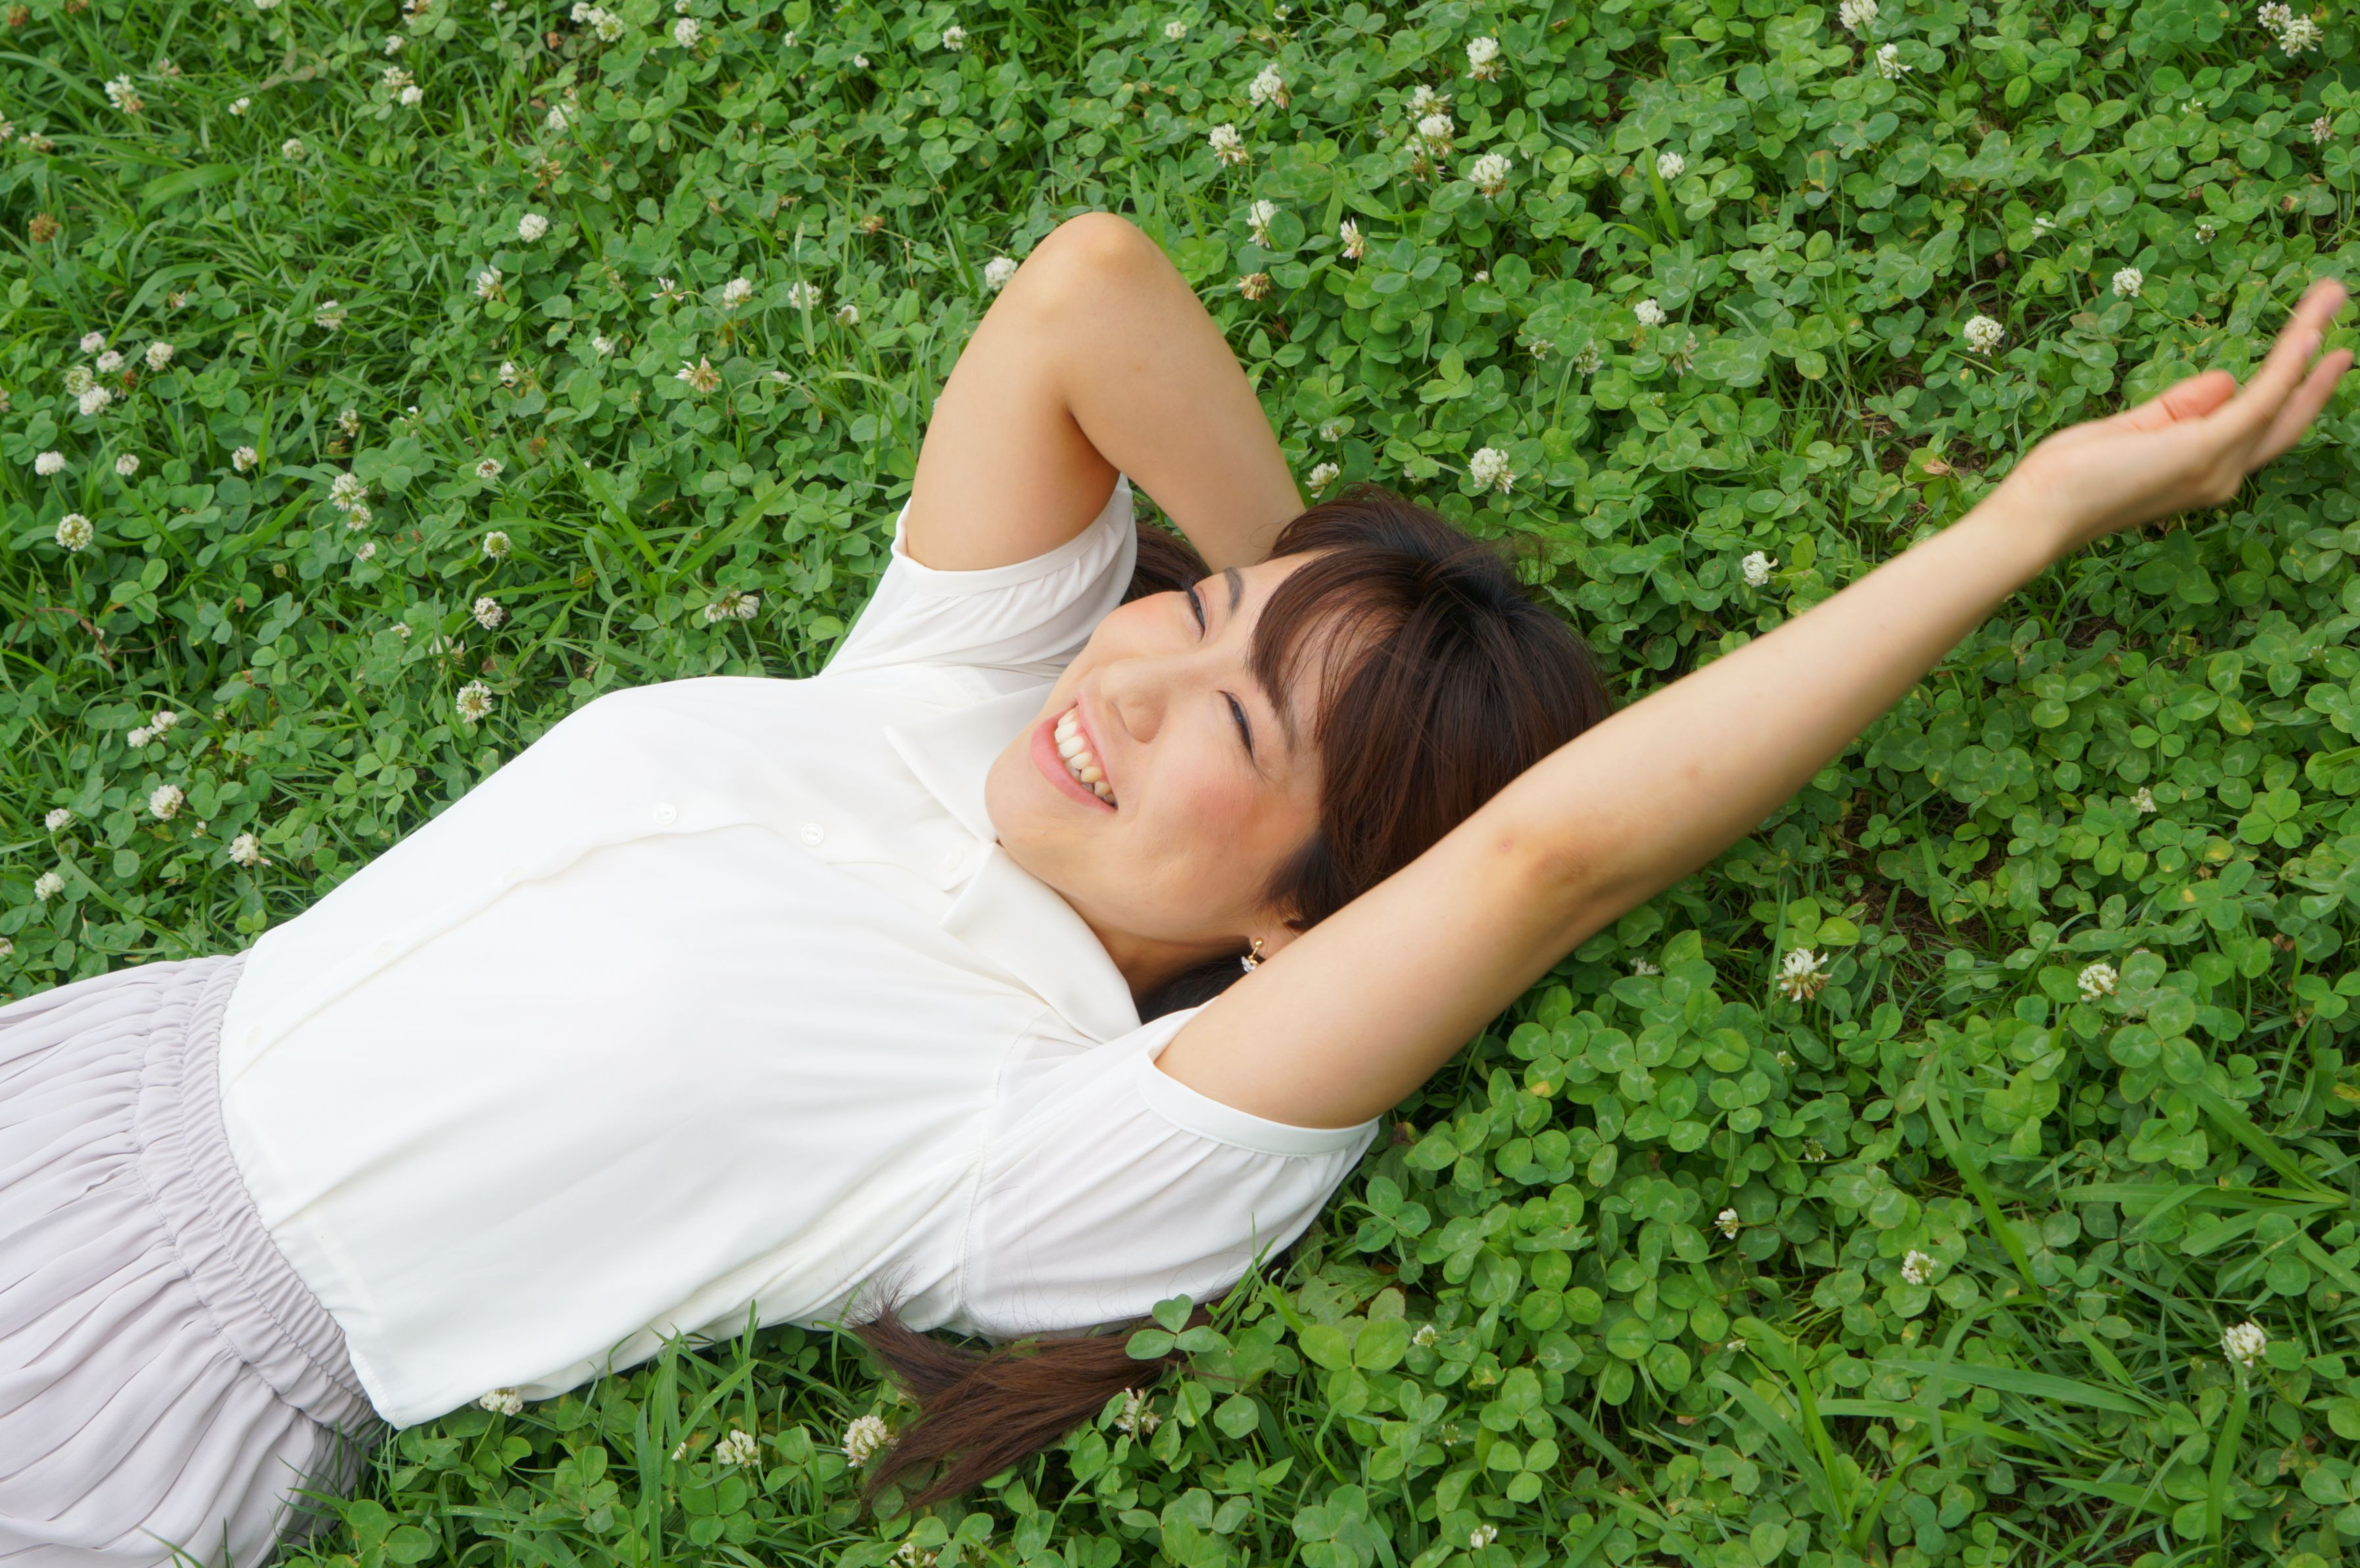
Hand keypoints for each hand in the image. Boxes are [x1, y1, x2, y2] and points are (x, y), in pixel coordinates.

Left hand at [1992, 277, 2352, 555]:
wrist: (2038, 513)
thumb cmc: (2070, 477)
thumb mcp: (2130, 432)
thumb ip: (2178, 409)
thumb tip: (2227, 382)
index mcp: (2201, 473)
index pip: (2257, 427)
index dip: (2292, 390)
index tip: (2310, 347)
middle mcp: (2220, 476)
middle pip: (2286, 416)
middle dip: (2319, 367)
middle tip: (2334, 308)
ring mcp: (2217, 467)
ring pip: (2280, 398)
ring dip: (2306, 341)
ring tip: (2332, 293)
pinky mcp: (2206, 450)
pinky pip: (2261, 398)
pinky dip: (2287, 364)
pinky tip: (2306, 331)